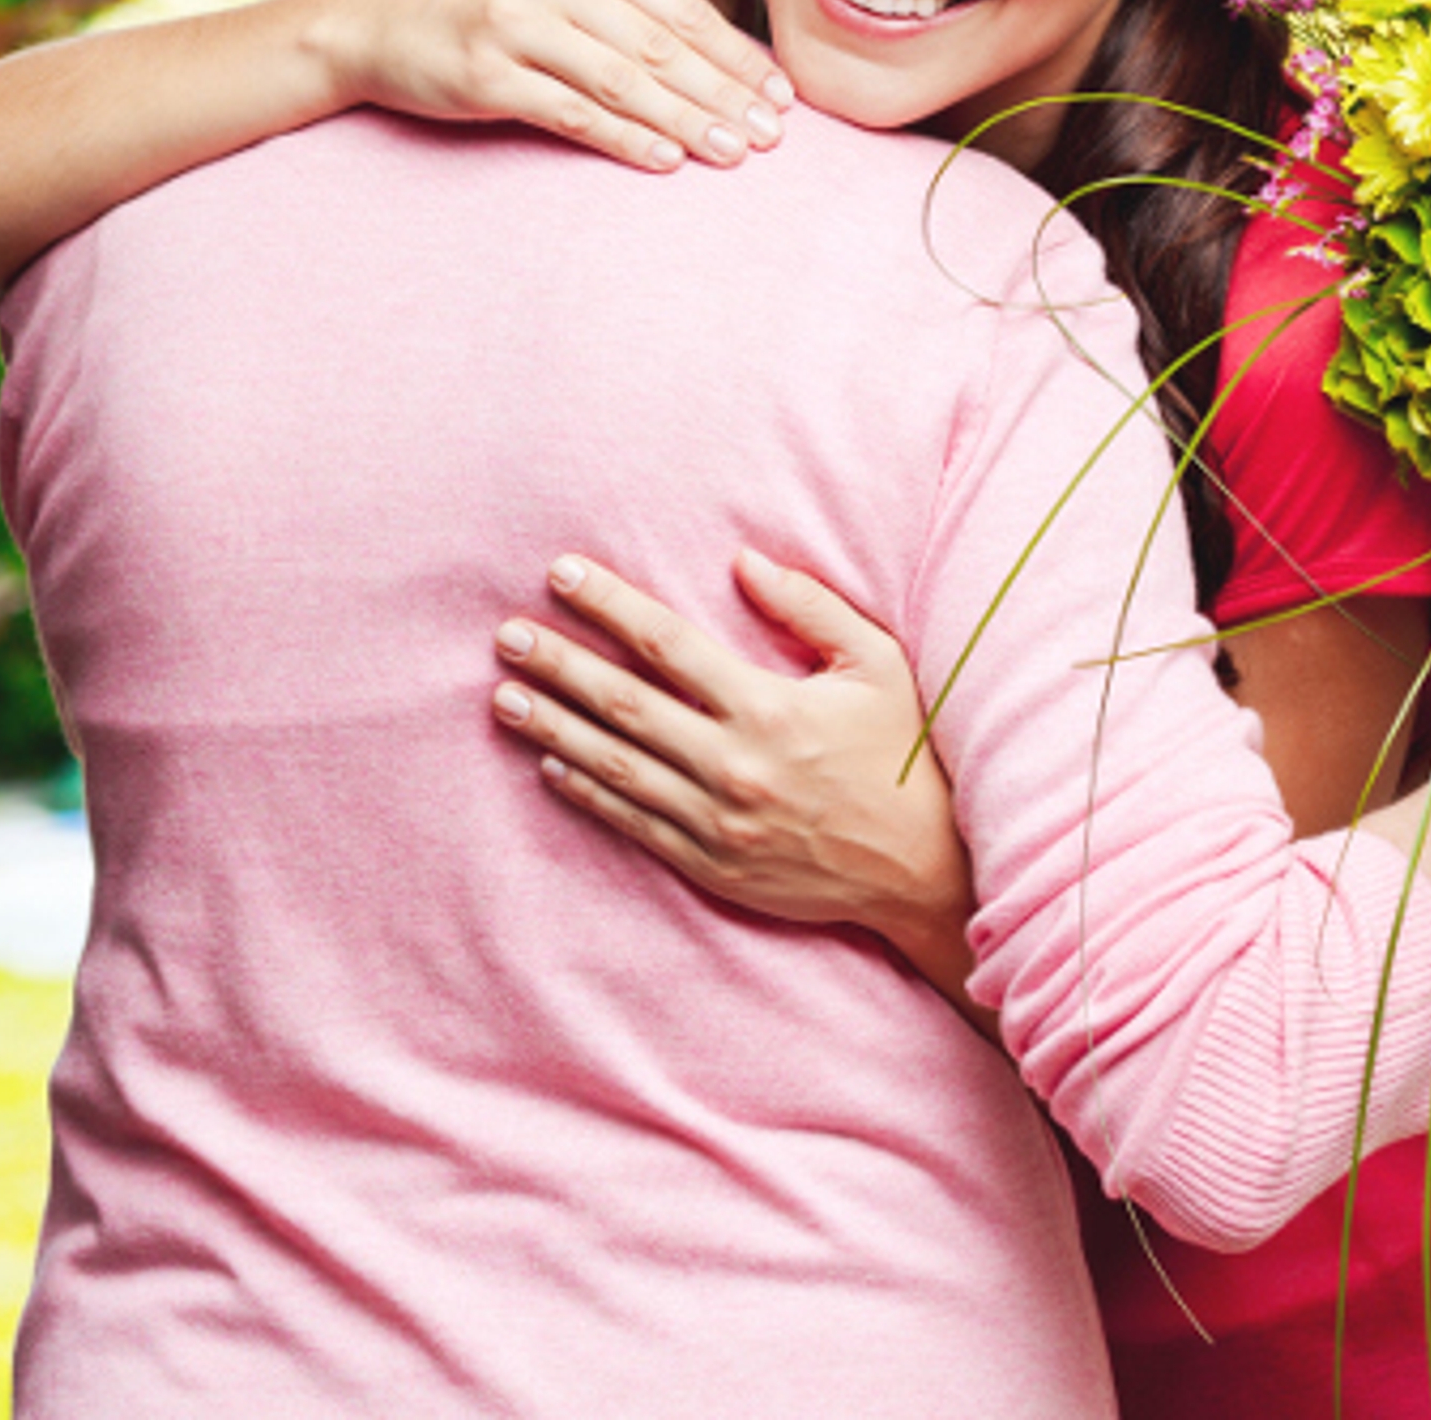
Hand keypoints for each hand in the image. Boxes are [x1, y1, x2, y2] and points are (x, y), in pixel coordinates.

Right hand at [315, 0, 791, 173]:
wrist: (374, 23)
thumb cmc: (482, 9)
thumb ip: (623, 6)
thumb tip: (717, 59)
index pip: (678, 6)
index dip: (736, 55)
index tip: (782, 95)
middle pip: (660, 45)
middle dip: (725, 94)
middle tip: (775, 136)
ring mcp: (516, 23)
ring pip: (623, 80)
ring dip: (686, 121)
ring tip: (734, 154)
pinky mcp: (486, 74)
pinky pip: (571, 112)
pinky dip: (624, 138)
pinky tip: (665, 160)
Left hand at [489, 551, 977, 986]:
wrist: (926, 869)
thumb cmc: (903, 755)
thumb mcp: (877, 665)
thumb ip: (810, 607)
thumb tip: (743, 560)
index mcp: (768, 706)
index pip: (667, 644)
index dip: (608, 605)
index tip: (561, 574)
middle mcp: (733, 763)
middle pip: (623, 704)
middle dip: (558, 665)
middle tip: (507, 637)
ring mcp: (718, 820)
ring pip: (615, 765)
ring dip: (553, 728)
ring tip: (504, 698)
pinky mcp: (713, 864)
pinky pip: (634, 823)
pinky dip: (588, 792)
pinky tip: (551, 764)